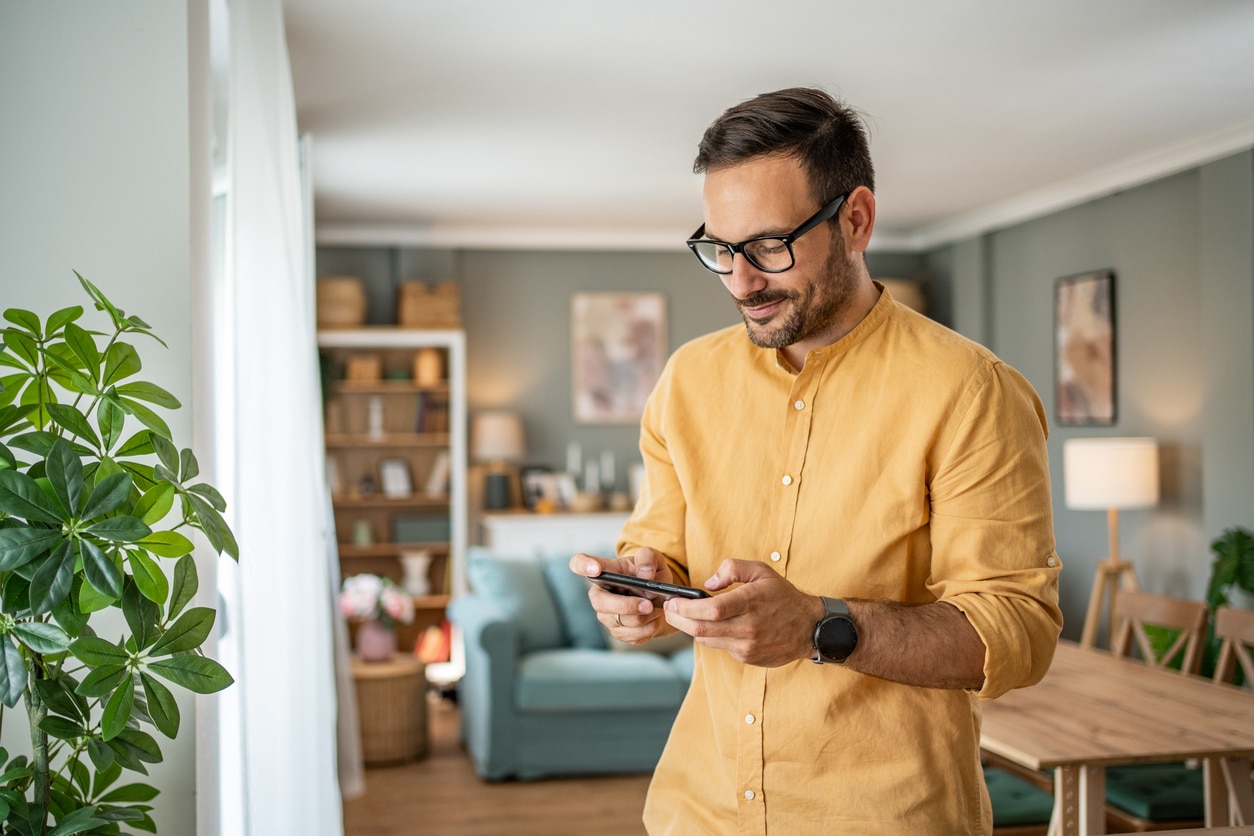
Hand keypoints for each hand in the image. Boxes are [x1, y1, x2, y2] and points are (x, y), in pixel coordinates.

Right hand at [569, 546, 678, 644]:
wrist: (663, 600)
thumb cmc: (652, 576)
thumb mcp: (654, 559)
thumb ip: (648, 558)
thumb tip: (645, 574)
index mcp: (604, 571)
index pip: (580, 563)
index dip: (583, 566)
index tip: (595, 570)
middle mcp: (600, 595)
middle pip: (600, 603)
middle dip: (626, 605)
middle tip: (648, 604)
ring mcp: (607, 616)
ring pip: (622, 621)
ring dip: (645, 616)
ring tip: (656, 607)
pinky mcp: (619, 633)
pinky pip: (633, 635)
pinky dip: (650, 627)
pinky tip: (654, 619)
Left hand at [663, 558, 823, 666]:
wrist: (808, 627)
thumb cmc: (782, 595)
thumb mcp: (761, 570)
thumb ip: (732, 568)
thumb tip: (708, 583)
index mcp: (751, 602)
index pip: (711, 609)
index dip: (686, 607)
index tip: (672, 601)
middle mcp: (749, 627)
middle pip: (701, 629)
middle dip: (678, 620)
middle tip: (668, 609)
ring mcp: (748, 646)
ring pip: (707, 640)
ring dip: (690, 628)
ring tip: (682, 615)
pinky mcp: (747, 657)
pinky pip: (720, 646)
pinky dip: (710, 636)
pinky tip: (709, 625)